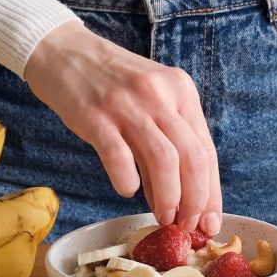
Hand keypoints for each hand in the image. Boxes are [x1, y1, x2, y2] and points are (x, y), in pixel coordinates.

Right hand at [24, 20, 222, 233]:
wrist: (64, 51)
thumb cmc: (110, 82)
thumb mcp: (150, 100)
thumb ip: (166, 143)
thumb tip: (178, 199)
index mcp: (181, 91)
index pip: (207, 150)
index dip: (212, 192)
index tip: (210, 223)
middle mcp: (160, 95)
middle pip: (193, 157)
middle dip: (195, 201)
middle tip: (186, 225)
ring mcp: (128, 105)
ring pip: (165, 160)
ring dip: (168, 197)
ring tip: (162, 216)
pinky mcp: (96, 116)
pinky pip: (119, 157)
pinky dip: (127, 181)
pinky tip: (126, 188)